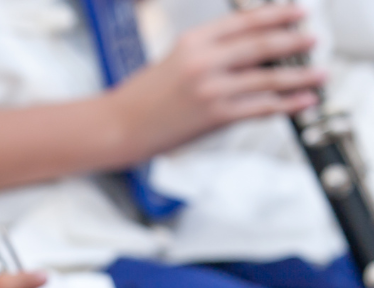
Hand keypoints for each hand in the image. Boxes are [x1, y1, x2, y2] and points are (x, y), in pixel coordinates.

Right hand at [111, 3, 326, 161]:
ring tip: (318, 73)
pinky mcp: (215, 116)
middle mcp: (204, 61)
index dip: (276, 14)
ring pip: (268, 76)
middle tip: (312, 38)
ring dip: (299, 74)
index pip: (244, 21)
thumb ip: (207, 52)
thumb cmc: (141, 98)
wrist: (118, 126)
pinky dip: (286, 104)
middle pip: (262, 43)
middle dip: (294, 40)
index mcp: (193, 41)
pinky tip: (301, 101)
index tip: (297, 11)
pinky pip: (260, 107)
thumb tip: (246, 52)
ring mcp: (211, 89)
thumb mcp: (172, 61)